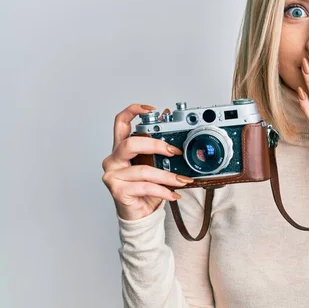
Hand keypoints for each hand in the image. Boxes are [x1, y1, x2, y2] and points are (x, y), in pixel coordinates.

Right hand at [101, 104, 194, 220]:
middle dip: (157, 145)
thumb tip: (172, 127)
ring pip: (143, 170)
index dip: (133, 111)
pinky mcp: (117, 190)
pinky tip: (173, 194)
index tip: (152, 109)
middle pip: (131, 144)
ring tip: (182, 180)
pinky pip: (144, 187)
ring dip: (167, 176)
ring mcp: (112, 175)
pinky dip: (163, 190)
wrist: (139, 214)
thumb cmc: (145, 188)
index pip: (120, 122)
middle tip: (175, 152)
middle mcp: (113, 159)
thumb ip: (159, 147)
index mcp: (121, 148)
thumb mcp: (155, 165)